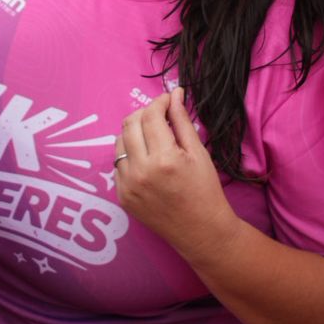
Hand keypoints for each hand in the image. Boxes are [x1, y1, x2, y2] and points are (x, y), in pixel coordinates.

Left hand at [114, 87, 242, 260]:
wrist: (201, 230)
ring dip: (134, 132)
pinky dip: (130, 155)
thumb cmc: (205, 190)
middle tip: (160, 116)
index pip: (151, 115)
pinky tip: (147, 160)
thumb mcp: (198, 152)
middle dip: (145, 113)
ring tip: (153, 138)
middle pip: (130, 124)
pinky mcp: (121, 196)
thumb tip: (175, 93)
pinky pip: (118, 164)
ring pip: (119, 142)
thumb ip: (182, 120)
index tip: (169, 100)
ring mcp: (127, 185)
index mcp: (164, 158)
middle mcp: (141, 171)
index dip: (160, 102)